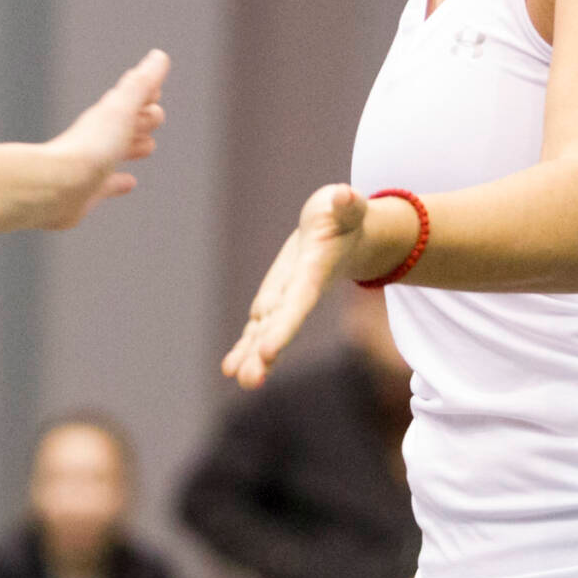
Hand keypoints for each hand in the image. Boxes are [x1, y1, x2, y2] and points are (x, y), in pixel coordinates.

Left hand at [34, 51, 168, 229]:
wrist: (55, 187)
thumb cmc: (90, 147)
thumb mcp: (122, 109)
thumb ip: (141, 84)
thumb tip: (159, 56)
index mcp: (107, 115)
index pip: (131, 98)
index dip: (146, 93)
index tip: (155, 90)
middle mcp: (98, 138)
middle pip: (126, 123)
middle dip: (143, 119)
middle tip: (156, 117)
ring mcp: (93, 165)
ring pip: (118, 152)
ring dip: (134, 146)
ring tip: (147, 147)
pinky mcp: (89, 192)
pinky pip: (109, 184)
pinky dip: (120, 182)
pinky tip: (129, 183)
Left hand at [222, 184, 375, 387]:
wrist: (345, 233)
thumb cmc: (345, 217)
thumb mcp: (347, 206)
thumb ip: (347, 204)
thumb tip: (344, 196)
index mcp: (315, 274)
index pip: (297, 305)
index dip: (283, 328)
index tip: (267, 351)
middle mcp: (300, 293)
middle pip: (280, 327)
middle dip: (264, 353)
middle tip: (249, 380)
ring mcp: (286, 299)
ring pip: (265, 332)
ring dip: (251, 355)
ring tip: (237, 378)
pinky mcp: (275, 298)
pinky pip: (258, 327)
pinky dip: (245, 346)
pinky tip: (230, 368)